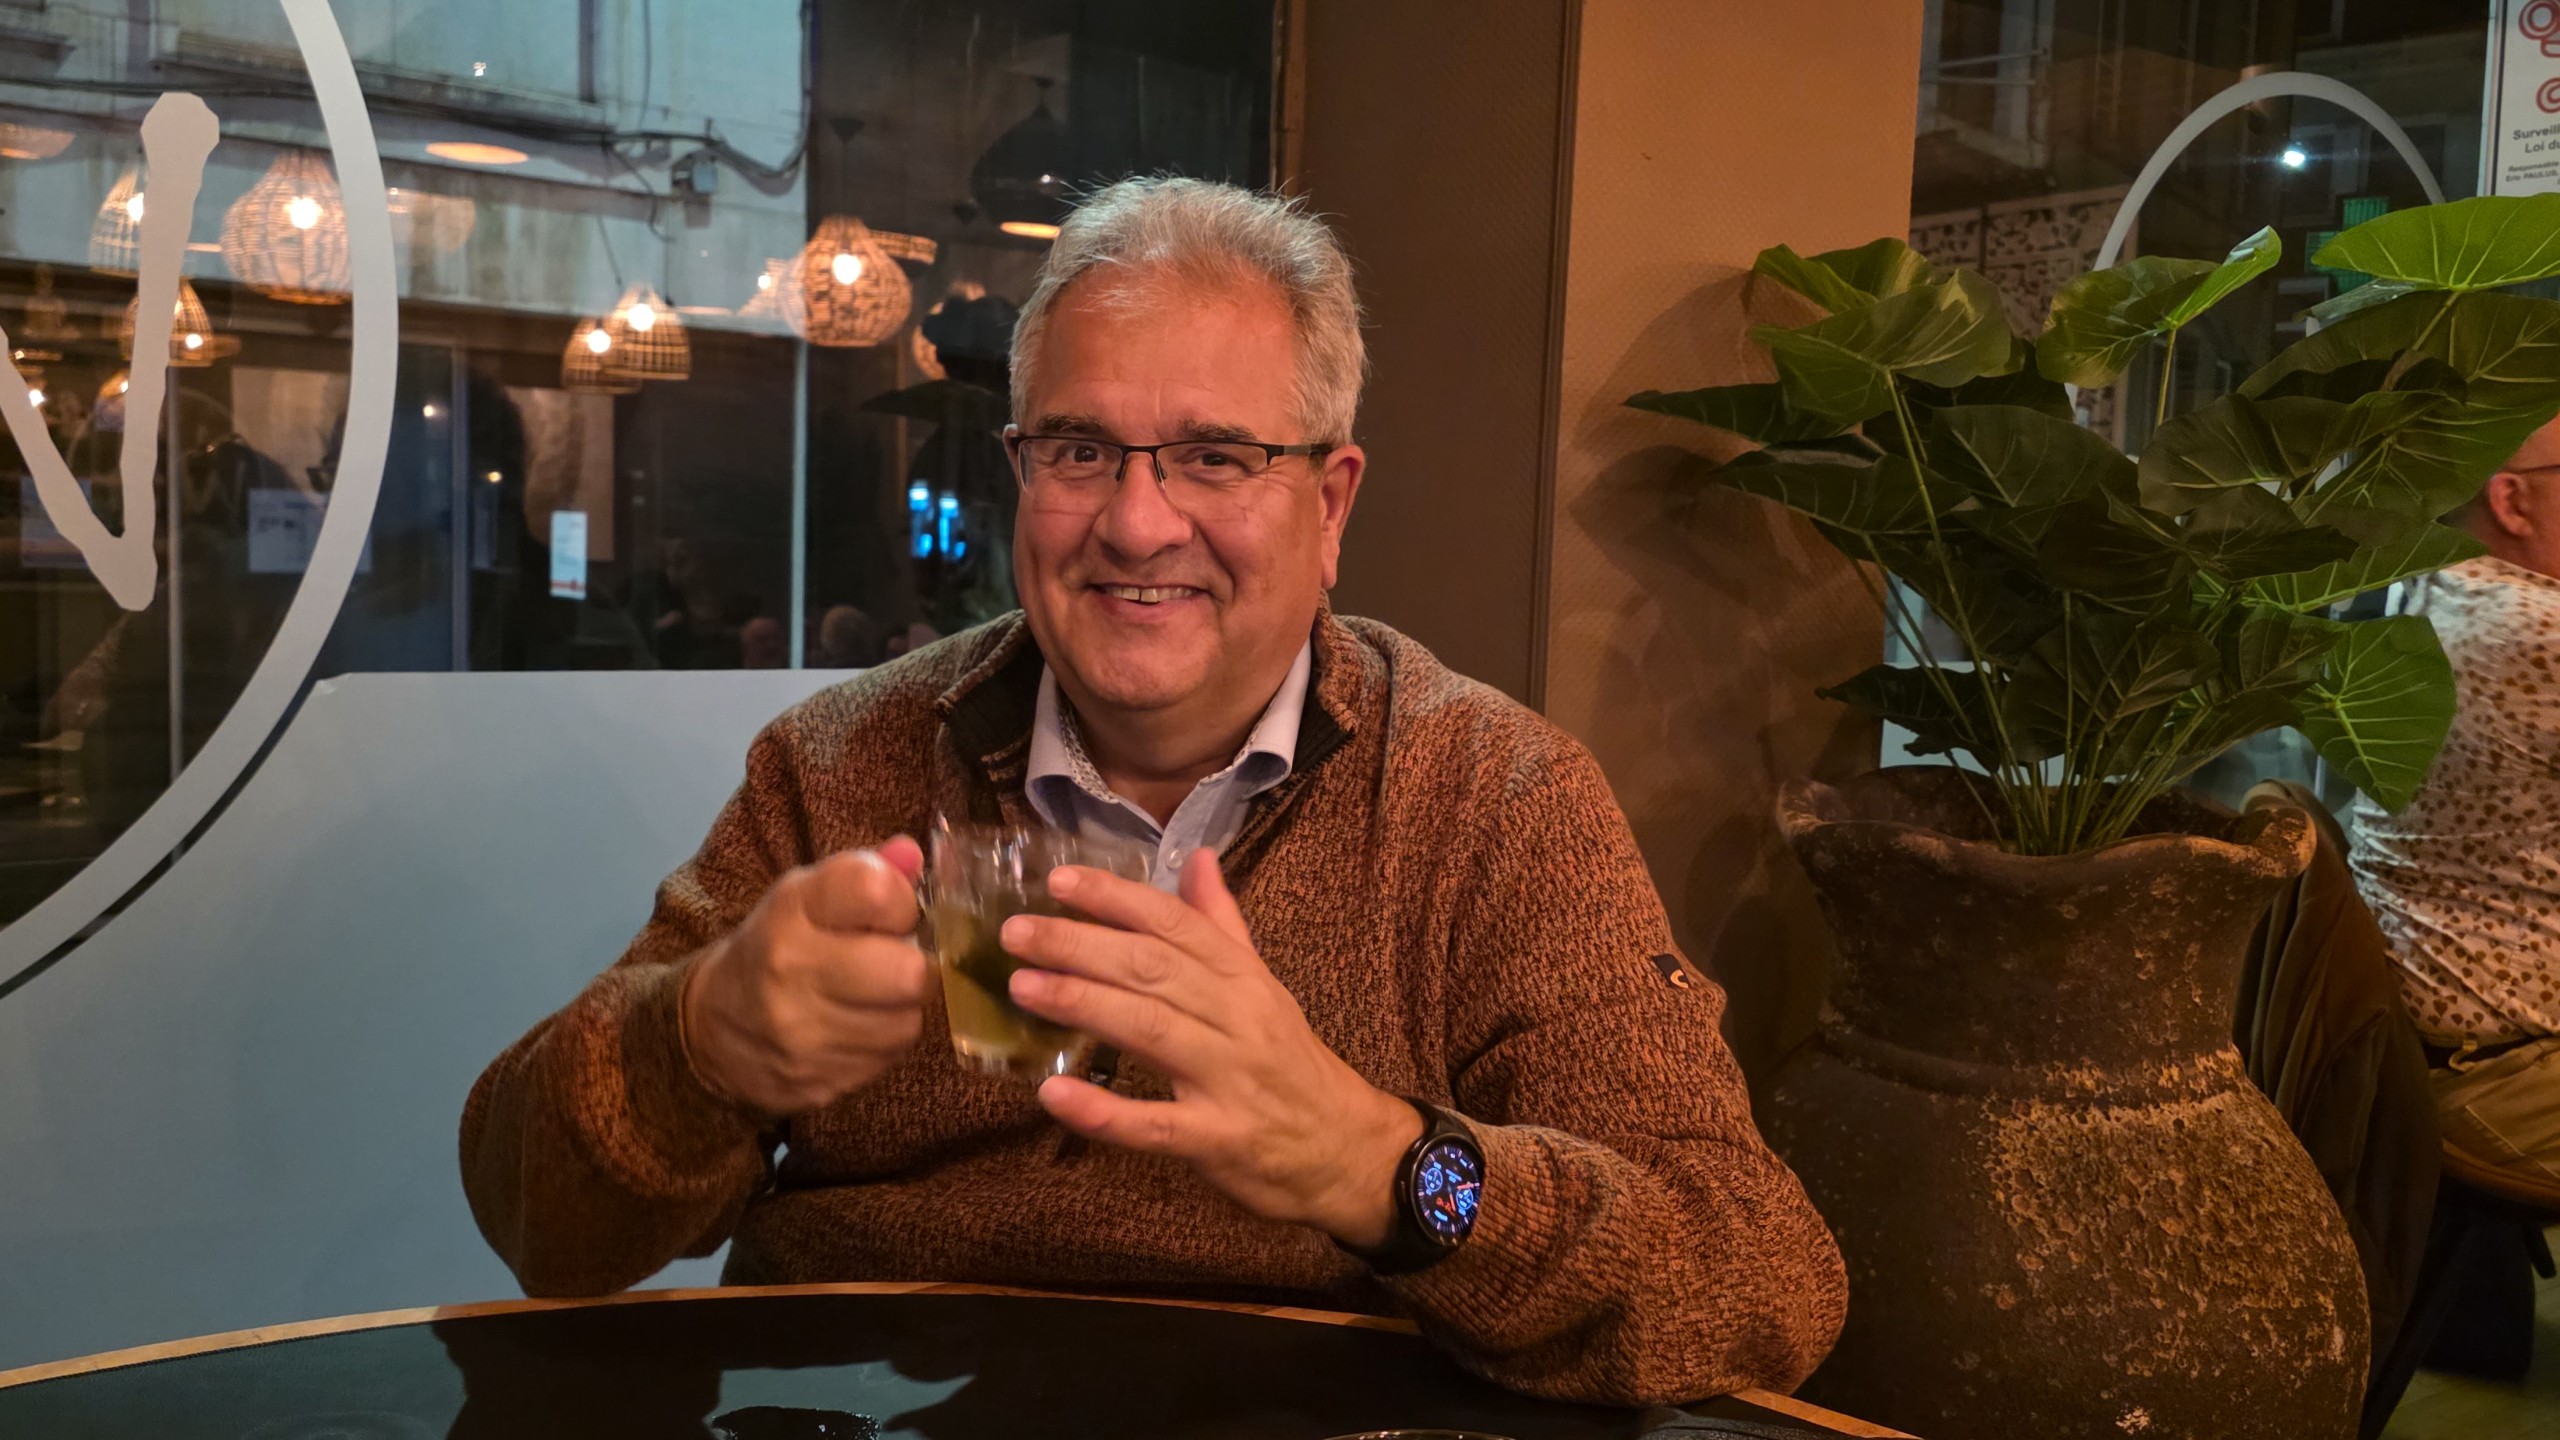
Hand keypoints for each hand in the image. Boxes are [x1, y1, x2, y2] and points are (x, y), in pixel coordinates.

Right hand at [679, 837, 930, 1115]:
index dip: (901, 900)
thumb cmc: (778, 946)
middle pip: (908, 972)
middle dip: (912, 965)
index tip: (889, 911)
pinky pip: (887, 1059)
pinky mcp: (816, 1083)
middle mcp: (791, 972)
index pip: (876, 890)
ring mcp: (801, 1035)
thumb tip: (912, 854)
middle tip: (890, 962)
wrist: (710, 1028)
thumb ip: (867, 871)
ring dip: (900, 1008)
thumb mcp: (808, 896)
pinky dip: (882, 1042)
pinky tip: (855, 1027)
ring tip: (871, 996)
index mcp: (791, 912)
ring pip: (905, 1022)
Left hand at [1000, 851, 1422, 1247]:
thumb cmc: (1290, 1063)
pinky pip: (1155, 1125)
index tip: (1059, 881)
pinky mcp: (1219, 1139)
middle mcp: (1238, 1018)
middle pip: (1154, 969)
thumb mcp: (1263, 987)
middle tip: (1015, 932)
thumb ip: (1223, 925)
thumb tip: (1198, 856)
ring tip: (1022, 986)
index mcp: (1244, 977)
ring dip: (1083, 1004)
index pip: (1176, 924)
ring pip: (1150, 1031)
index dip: (1117, 898)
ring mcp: (1229, 1079)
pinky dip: (1103, 1110)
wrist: (1348, 1149)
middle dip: (1080, 945)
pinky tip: (1053, 1093)